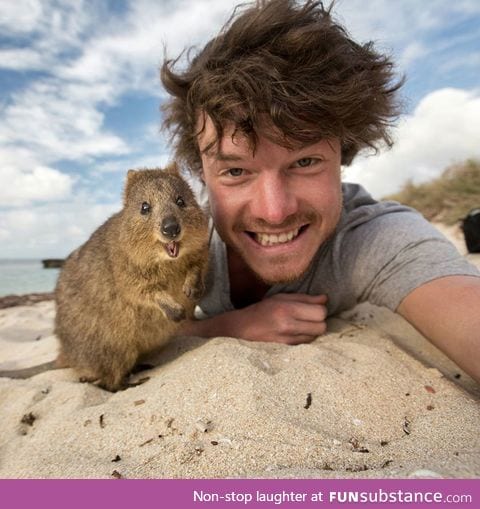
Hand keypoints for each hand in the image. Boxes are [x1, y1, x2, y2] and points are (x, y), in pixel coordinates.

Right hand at [180, 293, 327, 343]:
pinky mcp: (286, 349)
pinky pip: (306, 344)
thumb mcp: (281, 297)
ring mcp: (287, 340)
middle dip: (319, 321)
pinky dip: (305, 338)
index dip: (320, 310)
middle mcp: (288, 325)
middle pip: (321, 327)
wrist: (242, 328)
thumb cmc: (262, 309)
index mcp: (287, 309)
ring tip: (302, 325)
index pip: (320, 313)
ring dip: (312, 331)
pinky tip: (296, 333)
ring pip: (315, 337)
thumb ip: (304, 298)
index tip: (314, 308)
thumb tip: (325, 299)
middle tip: (310, 317)